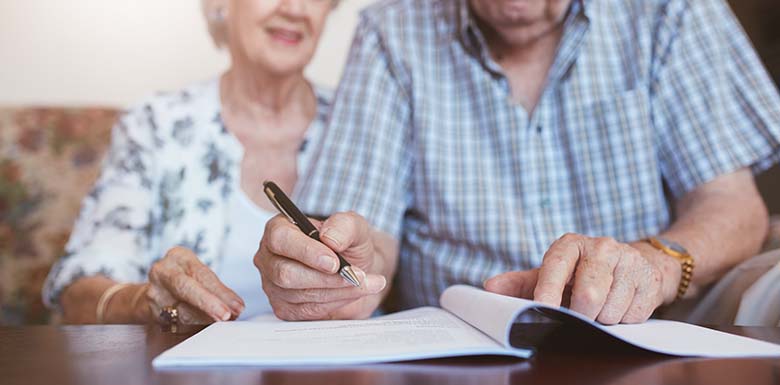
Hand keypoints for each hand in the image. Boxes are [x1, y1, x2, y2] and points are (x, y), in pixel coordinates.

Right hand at [145, 246, 244, 323]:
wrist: (157, 292)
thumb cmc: (187, 281)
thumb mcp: (200, 276)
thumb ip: (216, 289)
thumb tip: (236, 307)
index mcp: (178, 256)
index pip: (202, 274)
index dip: (221, 292)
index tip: (237, 305)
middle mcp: (162, 271)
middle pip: (186, 288)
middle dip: (209, 303)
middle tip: (227, 315)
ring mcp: (154, 292)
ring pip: (181, 310)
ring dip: (206, 318)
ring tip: (223, 321)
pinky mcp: (151, 311)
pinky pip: (176, 323)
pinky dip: (194, 326)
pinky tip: (206, 326)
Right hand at [255, 211, 387, 319]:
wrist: (357, 268)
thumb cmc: (348, 243)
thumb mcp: (354, 226)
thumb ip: (344, 225)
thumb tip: (330, 239)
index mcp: (279, 229)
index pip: (280, 239)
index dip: (306, 252)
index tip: (334, 262)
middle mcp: (270, 257)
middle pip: (286, 273)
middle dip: (326, 277)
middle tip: (356, 275)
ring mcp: (274, 286)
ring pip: (300, 294)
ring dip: (338, 290)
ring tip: (363, 282)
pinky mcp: (285, 309)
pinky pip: (308, 311)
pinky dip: (336, 302)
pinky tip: (352, 292)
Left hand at [484, 233, 666, 323]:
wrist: (634, 263)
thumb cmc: (583, 272)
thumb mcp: (552, 274)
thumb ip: (520, 283)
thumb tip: (489, 288)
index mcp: (570, 244)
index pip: (557, 265)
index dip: (548, 289)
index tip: (542, 307)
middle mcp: (601, 247)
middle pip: (589, 294)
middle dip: (581, 314)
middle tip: (579, 314)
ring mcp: (629, 261)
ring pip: (611, 310)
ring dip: (603, 319)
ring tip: (600, 306)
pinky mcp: (650, 279)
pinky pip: (633, 315)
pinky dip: (624, 319)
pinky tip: (621, 304)